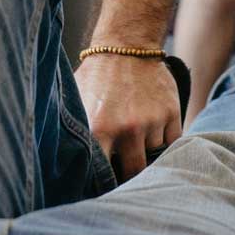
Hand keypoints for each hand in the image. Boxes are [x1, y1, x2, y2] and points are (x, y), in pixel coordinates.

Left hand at [75, 51, 183, 180]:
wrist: (126, 45)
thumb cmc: (96, 77)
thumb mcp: (76, 103)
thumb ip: (73, 133)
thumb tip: (61, 164)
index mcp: (99, 129)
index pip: (104, 175)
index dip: (105, 185)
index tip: (104, 188)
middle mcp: (128, 129)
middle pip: (133, 172)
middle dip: (129, 174)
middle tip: (124, 172)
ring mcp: (152, 121)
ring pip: (155, 156)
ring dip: (147, 153)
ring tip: (137, 143)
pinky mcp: (171, 113)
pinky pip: (173, 143)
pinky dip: (165, 143)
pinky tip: (153, 134)